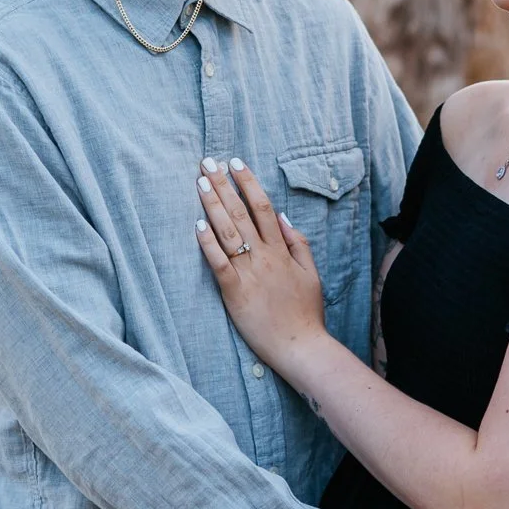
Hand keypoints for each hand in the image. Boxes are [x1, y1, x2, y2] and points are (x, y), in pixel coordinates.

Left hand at [194, 157, 327, 377]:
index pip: (263, 206)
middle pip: (242, 212)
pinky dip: (208, 244)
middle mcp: (264, 256)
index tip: (235, 162)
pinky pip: (219, 263)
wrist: (302, 346)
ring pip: (228, 231)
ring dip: (213, 205)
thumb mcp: (310, 273)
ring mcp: (249, 273)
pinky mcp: (235, 292)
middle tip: (207, 162)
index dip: (248, 182)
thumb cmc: (305, 312)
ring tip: (200, 183)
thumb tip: (281, 217)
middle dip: (224, 184)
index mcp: (281, 249)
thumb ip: (298, 243)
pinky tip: (197, 225)